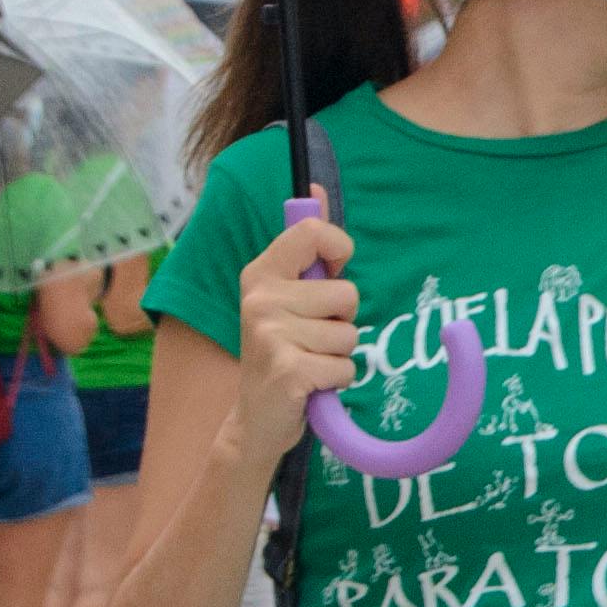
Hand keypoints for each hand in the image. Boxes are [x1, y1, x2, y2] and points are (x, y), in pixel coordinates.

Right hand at [230, 213, 363, 463]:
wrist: (256, 418)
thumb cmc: (283, 350)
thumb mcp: (288, 294)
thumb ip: (306, 246)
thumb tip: (315, 188)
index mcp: (261, 273)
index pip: (314, 233)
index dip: (339, 251)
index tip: (333, 272)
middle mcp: (260, 299)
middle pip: (348, 294)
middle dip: (342, 322)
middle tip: (310, 338)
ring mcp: (271, 334)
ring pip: (350, 335)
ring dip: (339, 355)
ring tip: (308, 361)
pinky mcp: (288, 370)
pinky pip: (346, 367)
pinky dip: (336, 381)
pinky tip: (309, 384)